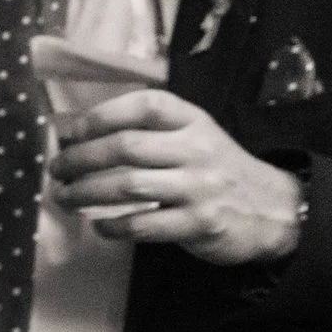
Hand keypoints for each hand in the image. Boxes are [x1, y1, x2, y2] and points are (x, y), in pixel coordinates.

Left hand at [50, 90, 304, 265]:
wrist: (274, 209)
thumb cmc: (217, 170)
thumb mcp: (194, 137)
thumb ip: (150, 132)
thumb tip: (77, 135)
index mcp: (193, 122)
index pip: (145, 106)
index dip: (101, 115)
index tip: (71, 132)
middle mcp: (196, 149)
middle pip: (126, 147)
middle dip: (80, 159)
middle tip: (57, 170)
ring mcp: (199, 187)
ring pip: (128, 185)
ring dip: (86, 192)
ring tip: (65, 198)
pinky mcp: (200, 223)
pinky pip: (144, 225)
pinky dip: (113, 226)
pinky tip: (99, 226)